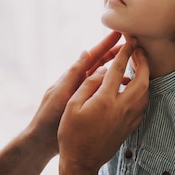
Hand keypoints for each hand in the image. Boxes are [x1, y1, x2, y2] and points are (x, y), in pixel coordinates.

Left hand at [24, 32, 129, 158]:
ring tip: (132, 68)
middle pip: (99, 64)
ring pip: (102, 79)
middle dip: (114, 54)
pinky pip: (102, 94)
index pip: (92, 57)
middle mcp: (78, 83)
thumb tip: (86, 52)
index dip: (105, 45)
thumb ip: (73, 74)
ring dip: (116, 71)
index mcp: (72, 77)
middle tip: (131, 45)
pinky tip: (123, 91)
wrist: (42, 141)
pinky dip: (112, 89)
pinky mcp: (84, 108)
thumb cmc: (48, 116)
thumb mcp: (61, 92)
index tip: (119, 33)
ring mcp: (82, 95)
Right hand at [57, 38, 148, 172]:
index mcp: (105, 100)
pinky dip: (144, 93)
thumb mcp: (72, 106)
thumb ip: (88, 85)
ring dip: (146, 77)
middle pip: (142, 80)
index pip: (118, 70)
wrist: (81, 162)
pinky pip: (143, 106)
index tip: (130, 40)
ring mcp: (128, 119)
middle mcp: (121, 108)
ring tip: (140, 67)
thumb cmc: (71, 134)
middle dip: (143, 62)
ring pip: (146, 93)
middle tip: (140, 50)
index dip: (125, 53)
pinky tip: (138, 90)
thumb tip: (102, 72)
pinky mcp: (129, 128)